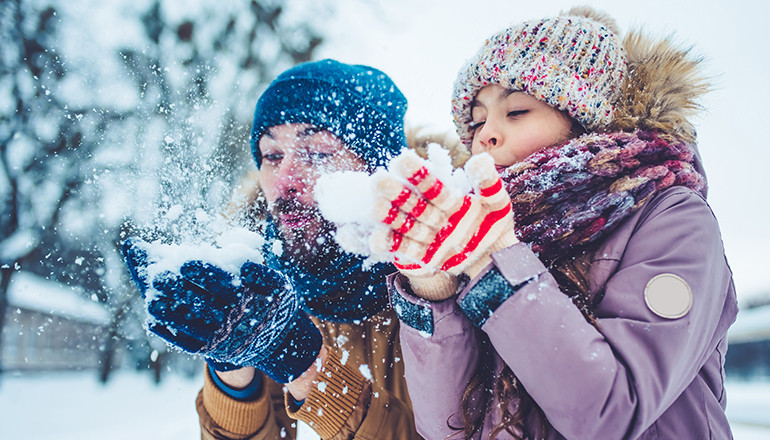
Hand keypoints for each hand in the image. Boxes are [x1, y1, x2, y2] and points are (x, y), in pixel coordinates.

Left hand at [121, 239, 322, 382]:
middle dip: (178, 289)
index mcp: (249, 301)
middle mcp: (234, 321)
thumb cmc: (276, 305)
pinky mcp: (214, 350)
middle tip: (157, 275)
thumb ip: (262, 272)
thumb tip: (244, 266)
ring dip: (169, 312)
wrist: (282, 344)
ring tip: (151, 298)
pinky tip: (154, 321)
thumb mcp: (280, 285)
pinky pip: (188, 343)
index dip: (203, 273)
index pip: (222, 284)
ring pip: (191, 324)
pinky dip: (170, 334)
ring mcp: (222, 338)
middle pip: (201, 303)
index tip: (183, 262)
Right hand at [372, 151, 518, 283]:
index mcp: (446, 197)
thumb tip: (479, 159)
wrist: (495, 259)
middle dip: (395, 192)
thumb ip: (488, 182)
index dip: (417, 173)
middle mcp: (431, 212)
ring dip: (388, 215)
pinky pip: (403, 247)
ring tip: (375, 206)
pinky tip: (377, 238)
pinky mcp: (421, 254)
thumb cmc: (496, 226)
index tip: (403, 160)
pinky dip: (389, 243)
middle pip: (410, 201)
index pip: (430, 184)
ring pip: (402, 222)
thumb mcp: (497, 203)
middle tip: (379, 180)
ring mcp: (425, 233)